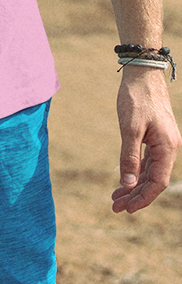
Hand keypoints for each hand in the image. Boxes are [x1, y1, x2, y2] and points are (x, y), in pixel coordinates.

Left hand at [112, 65, 179, 212]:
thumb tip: (127, 184)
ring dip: (134, 185)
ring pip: (150, 171)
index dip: (143, 197)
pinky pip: (148, 161)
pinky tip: (125, 180)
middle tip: (115, 207)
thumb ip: (129, 156)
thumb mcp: (129, 128)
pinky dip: (136, 171)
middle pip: (154, 180)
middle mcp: (169, 148)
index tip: (127, 209)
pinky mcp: (155, 136)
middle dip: (135, 196)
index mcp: (168, 147)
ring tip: (115, 198)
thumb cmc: (136, 99)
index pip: (158, 182)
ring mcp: (163, 142)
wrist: (142, 74)